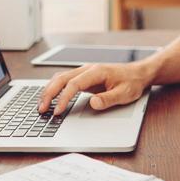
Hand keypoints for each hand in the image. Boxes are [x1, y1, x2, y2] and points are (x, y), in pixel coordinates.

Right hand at [38, 62, 152, 115]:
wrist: (138, 73)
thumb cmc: (132, 82)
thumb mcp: (125, 94)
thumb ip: (108, 99)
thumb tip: (93, 104)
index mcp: (97, 71)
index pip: (74, 84)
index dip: (64, 98)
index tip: (58, 111)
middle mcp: (88, 69)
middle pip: (62, 78)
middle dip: (49, 93)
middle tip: (41, 109)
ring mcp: (84, 71)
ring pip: (61, 77)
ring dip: (49, 90)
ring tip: (42, 105)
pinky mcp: (84, 76)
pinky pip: (65, 80)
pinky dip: (55, 88)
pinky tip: (50, 97)